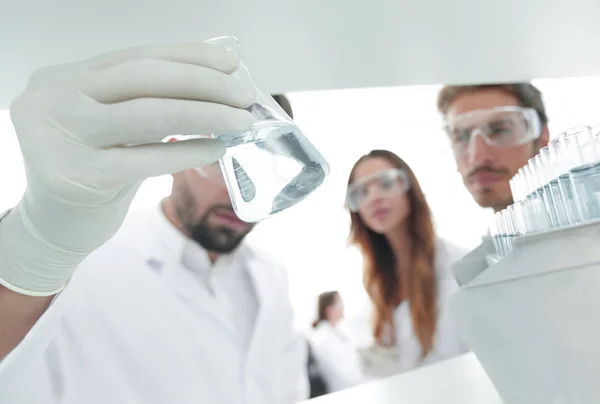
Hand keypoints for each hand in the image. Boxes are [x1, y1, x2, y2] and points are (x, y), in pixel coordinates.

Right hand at [0, 42, 254, 295]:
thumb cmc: (91, 170)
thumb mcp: (107, 125)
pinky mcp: (79, 176)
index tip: (230, 64)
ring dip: (205, 114)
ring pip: (148, 114)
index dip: (188, 57)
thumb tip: (216, 90)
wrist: (53, 227)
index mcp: (63, 78)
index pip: (135, 57)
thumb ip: (142, 102)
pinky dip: (189, 151)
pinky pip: (147, 158)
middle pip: (143, 78)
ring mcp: (61, 137)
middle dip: (203, 83)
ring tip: (240, 122)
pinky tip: (217, 150)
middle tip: (243, 96)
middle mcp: (54, 98)